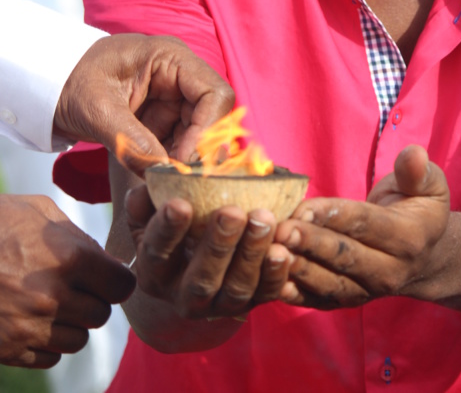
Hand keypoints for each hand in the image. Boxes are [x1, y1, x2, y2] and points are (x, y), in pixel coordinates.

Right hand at [0, 195, 134, 367]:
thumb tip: (104, 259)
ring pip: (78, 340)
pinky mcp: (9, 350)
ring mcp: (30, 329)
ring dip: (71, 324)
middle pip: (101, 315)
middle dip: (94, 301)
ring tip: (51, 302)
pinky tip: (31, 318)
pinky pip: (50, 357)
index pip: (122, 285)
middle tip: (75, 286)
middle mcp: (55, 298)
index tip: (108, 276)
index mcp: (69, 259)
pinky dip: (47, 342)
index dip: (117, 280)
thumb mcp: (37, 210)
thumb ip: (76, 234)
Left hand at [54, 33, 234, 172]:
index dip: (208, 130)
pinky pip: (178, 141)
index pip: (214, 93)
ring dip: (184, 157)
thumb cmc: (69, 81)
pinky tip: (155, 173)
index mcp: (170, 57)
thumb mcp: (97, 110)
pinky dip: (170, 160)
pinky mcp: (161, 115)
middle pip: (212, 115)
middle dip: (198, 148)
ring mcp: (171, 96)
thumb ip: (131, 140)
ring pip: (198, 132)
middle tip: (178, 178)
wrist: (46, 84)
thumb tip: (162, 171)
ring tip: (161, 178)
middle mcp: (179, 74)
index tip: (185, 161)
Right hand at [125, 185, 290, 319]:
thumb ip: (147, 199)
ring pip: (236, 288)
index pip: (157, 252)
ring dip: (251, 254)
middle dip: (218, 245)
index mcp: (155, 271)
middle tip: (232, 212)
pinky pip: (265, 294)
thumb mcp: (154, 215)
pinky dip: (276, 273)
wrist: (195, 268)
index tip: (180, 204)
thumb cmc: (177, 228)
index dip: (167, 229)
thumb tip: (145, 187)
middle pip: (200, 279)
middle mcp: (183, 296)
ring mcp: (218, 305)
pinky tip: (283, 249)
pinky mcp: (249, 304)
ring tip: (264, 220)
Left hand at [274, 145, 450, 308]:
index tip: (303, 208)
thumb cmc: (419, 209)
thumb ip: (416, 171)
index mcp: (408, 238)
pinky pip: (320, 300)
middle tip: (280, 230)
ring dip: (299, 269)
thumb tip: (413, 153)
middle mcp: (390, 270)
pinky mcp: (349, 300)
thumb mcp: (430, 186)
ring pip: (329, 281)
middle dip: (310, 243)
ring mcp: (368, 290)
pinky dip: (296, 293)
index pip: (365, 224)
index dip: (333, 216)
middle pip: (344, 256)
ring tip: (270, 253)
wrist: (425, 257)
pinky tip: (272, 282)